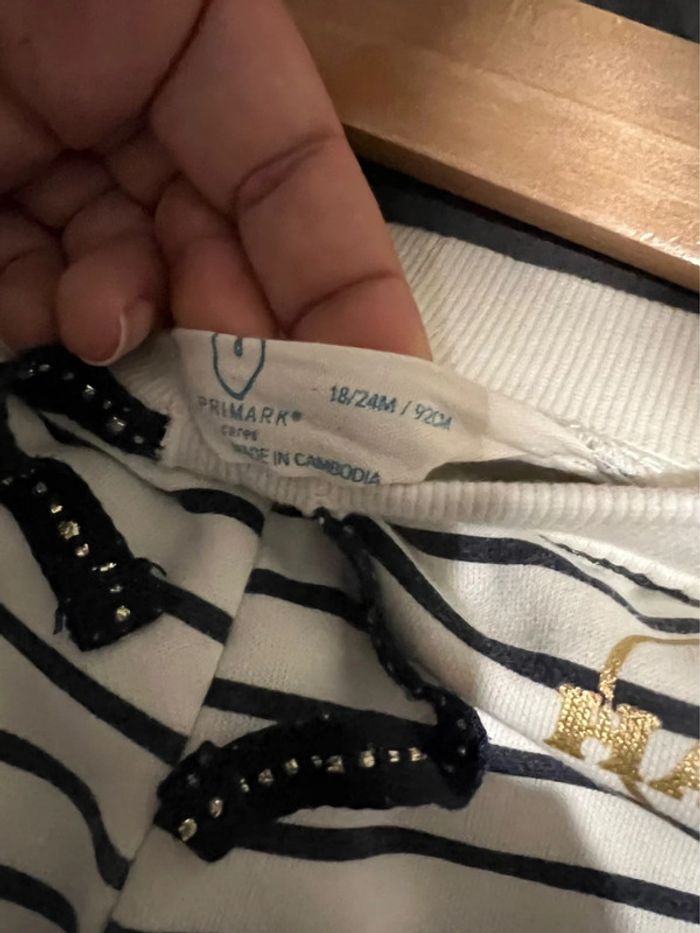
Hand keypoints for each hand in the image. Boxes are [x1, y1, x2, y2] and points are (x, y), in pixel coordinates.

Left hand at [0, 0, 430, 362]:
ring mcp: (61, 148)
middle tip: (253, 427)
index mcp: (193, 28)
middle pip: (226, 241)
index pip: (302, 174)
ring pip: (138, 271)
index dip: (351, 289)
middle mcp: (138, 97)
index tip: (384, 394)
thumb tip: (180, 284)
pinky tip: (42, 329)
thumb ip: (199, 109)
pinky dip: (50, 320)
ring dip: (136, 329)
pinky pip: (43, 277)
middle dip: (241, 337)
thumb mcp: (150, 18)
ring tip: (99, 339)